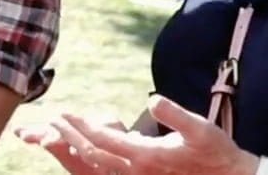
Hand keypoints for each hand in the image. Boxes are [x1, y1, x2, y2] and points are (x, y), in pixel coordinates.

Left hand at [16, 96, 258, 174]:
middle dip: (69, 137)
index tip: (62, 113)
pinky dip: (88, 160)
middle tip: (51, 119)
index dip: (81, 127)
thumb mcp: (202, 129)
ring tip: (57, 134)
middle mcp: (137, 171)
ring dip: (74, 150)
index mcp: (146, 157)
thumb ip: (176, 115)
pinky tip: (82, 149)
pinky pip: (107, 172)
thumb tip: (154, 99)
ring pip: (96, 166)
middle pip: (92, 154)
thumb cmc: (216, 152)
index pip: (103, 141)